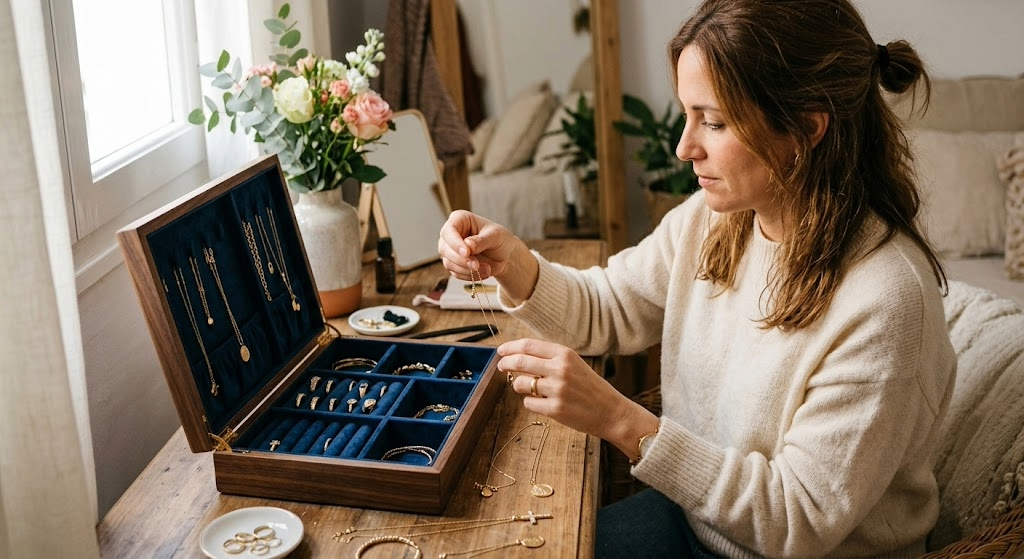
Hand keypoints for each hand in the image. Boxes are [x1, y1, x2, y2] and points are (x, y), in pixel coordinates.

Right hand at [437, 210, 518, 280]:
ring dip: (466, 269)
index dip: (455, 243)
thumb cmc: (500, 239)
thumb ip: (481, 240)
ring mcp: (451, 250)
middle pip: (444, 248)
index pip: (448, 230)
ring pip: (448, 263)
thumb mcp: (495, 237)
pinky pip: (456, 273)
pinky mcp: (454, 264)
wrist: (504, 255)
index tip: (467, 253)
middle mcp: (451, 234)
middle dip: (460, 260)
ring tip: (486, 269)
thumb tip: (467, 244)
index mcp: (460, 220)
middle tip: (476, 265)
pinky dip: (469, 276)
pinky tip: (484, 273)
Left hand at [499, 338, 651, 444]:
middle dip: (505, 364)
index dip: (510, 347)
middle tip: (501, 367)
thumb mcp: (574, 364)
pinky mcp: (555, 409)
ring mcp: (557, 390)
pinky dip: (530, 402)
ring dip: (518, 386)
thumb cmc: (589, 387)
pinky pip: (528, 403)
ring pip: (520, 383)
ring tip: (529, 388)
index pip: (528, 345)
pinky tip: (543, 403)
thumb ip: (549, 359)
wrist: (611, 411)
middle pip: (520, 362)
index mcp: (565, 354)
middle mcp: (560, 369)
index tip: (501, 351)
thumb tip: (517, 357)